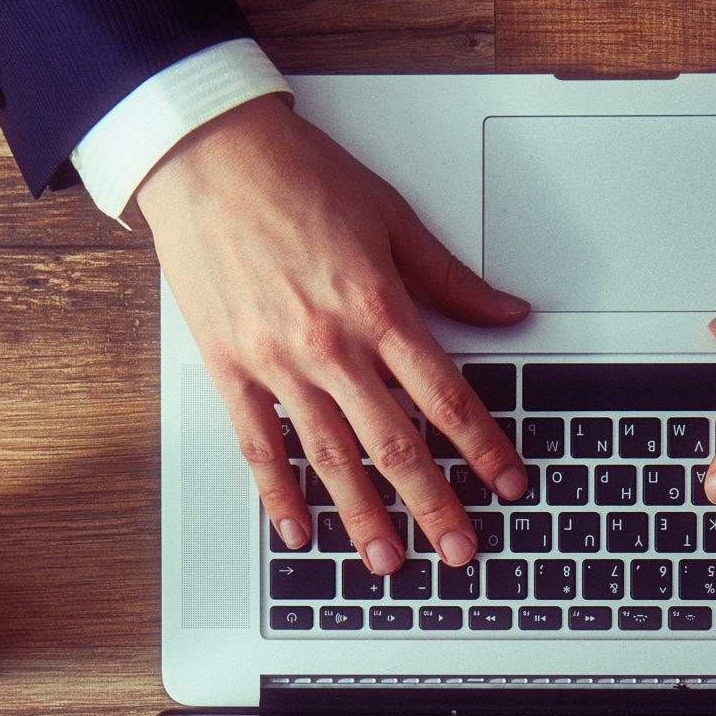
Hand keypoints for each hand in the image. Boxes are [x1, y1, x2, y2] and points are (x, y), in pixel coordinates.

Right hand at [136, 93, 530, 575]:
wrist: (206, 153)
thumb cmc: (294, 174)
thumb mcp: (391, 216)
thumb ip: (450, 278)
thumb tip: (509, 312)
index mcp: (378, 305)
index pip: (445, 395)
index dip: (483, 446)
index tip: (507, 482)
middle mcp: (330, 343)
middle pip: (396, 443)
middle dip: (435, 503)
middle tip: (461, 549)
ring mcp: (277, 361)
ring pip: (331, 457)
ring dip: (363, 516)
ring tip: (388, 561)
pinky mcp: (231, 366)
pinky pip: (257, 444)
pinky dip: (278, 493)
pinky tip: (299, 530)